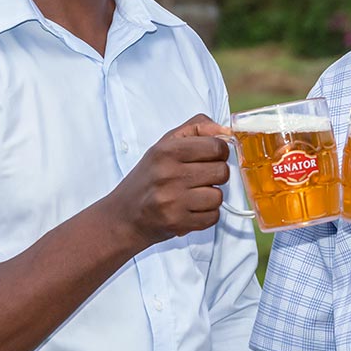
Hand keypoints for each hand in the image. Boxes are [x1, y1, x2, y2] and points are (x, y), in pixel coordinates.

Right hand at [109, 114, 231, 245]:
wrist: (124, 215)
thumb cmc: (148, 177)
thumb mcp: (165, 144)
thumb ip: (197, 128)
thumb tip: (227, 131)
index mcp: (167, 150)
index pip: (216, 147)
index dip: (220, 152)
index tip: (212, 157)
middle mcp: (168, 174)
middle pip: (222, 171)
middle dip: (216, 175)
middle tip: (201, 178)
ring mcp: (172, 200)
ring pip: (218, 196)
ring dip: (211, 197)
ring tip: (194, 195)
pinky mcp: (177, 222)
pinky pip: (213, 217)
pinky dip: (206, 215)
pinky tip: (191, 209)